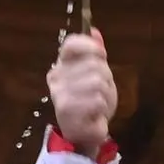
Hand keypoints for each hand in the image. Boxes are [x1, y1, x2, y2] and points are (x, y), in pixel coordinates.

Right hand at [49, 30, 117, 151]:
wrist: (84, 133)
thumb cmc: (90, 101)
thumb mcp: (97, 73)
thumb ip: (95, 53)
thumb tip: (94, 31)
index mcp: (62, 64)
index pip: (72, 44)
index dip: (91, 47)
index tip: (102, 56)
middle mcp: (56, 77)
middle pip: (94, 65)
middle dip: (106, 78)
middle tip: (100, 92)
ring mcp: (60, 94)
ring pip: (97, 83)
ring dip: (106, 95)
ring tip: (98, 104)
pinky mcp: (67, 111)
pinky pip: (97, 101)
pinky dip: (102, 108)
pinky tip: (95, 114)